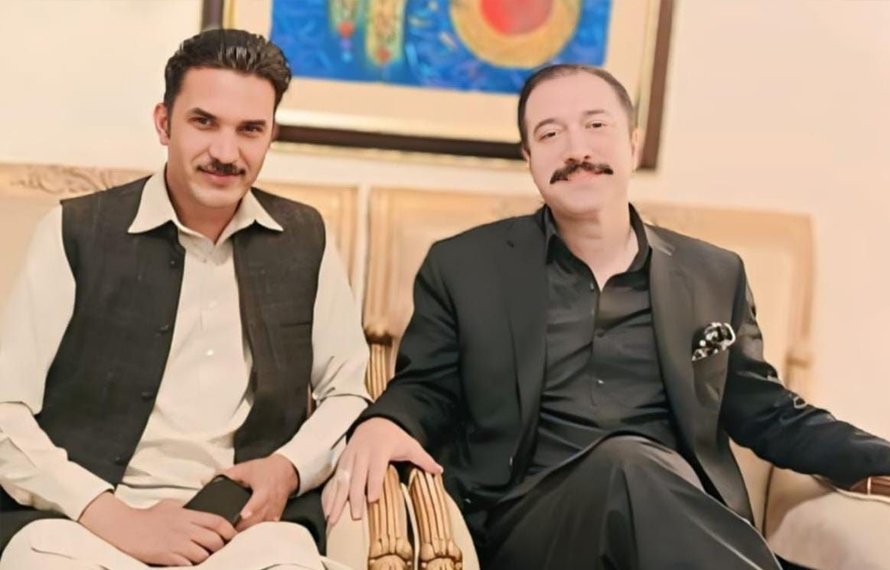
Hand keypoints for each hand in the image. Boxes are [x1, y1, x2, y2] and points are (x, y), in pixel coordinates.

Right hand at [79, 492, 235, 565]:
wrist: (124, 527)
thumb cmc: (146, 517)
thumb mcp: (170, 505)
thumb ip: (186, 508)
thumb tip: (198, 509)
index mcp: (188, 514)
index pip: (218, 521)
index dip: (229, 530)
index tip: (231, 536)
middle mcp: (185, 528)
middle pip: (214, 540)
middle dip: (219, 548)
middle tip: (216, 551)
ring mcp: (177, 543)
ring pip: (203, 555)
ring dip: (205, 559)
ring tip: (201, 559)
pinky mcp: (167, 556)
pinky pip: (187, 565)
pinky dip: (191, 566)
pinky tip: (188, 564)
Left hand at [223, 454, 299, 530]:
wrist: (286, 470)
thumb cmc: (265, 469)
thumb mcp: (245, 468)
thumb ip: (226, 474)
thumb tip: (207, 480)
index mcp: (264, 489)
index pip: (258, 501)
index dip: (251, 509)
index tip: (243, 515)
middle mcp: (271, 501)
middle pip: (259, 518)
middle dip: (245, 526)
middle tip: (230, 531)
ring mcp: (275, 510)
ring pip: (263, 524)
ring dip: (251, 530)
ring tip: (236, 535)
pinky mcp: (277, 515)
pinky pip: (267, 526)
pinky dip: (258, 530)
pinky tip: (247, 534)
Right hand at [323, 417, 441, 525]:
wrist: (375, 422)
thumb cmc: (395, 437)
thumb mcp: (411, 445)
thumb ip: (424, 459)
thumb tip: (439, 471)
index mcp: (379, 450)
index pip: (376, 469)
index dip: (374, 484)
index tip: (373, 500)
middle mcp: (362, 454)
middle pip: (357, 477)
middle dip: (355, 497)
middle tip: (355, 516)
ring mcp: (350, 458)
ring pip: (342, 480)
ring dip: (337, 499)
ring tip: (333, 518)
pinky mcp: (342, 462)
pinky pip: (334, 480)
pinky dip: (330, 495)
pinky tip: (328, 510)